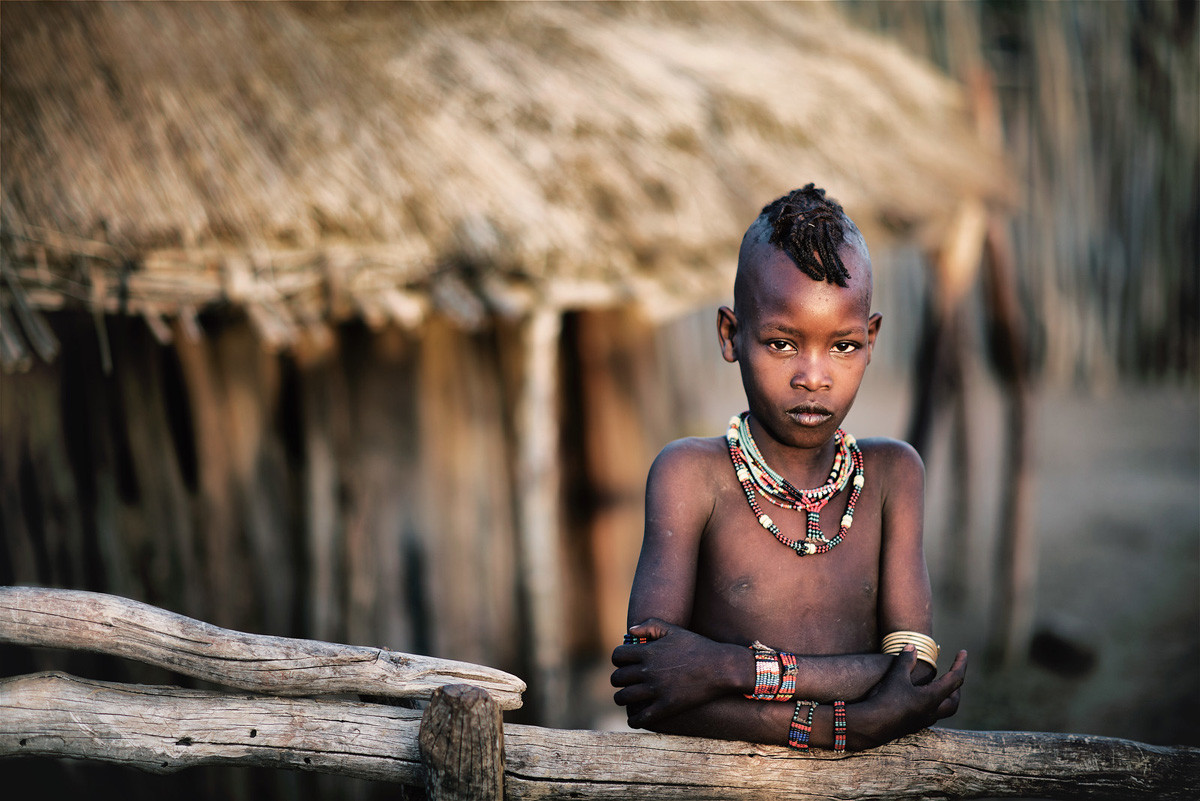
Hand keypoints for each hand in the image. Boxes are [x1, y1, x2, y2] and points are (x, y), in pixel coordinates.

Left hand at [610, 618, 745, 727]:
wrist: (722, 667)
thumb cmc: (698, 646)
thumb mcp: (675, 630)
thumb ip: (651, 626)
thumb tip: (630, 631)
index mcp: (648, 652)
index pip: (617, 656)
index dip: (617, 659)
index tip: (623, 663)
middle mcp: (648, 671)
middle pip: (617, 678)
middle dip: (617, 680)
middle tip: (623, 682)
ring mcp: (657, 690)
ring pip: (624, 698)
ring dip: (621, 698)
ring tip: (626, 698)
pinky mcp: (667, 707)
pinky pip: (641, 718)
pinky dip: (633, 720)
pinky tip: (634, 719)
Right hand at [853, 646, 967, 748]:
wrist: (871, 726)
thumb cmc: (885, 700)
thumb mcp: (896, 676)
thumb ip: (906, 661)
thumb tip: (912, 647)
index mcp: (932, 698)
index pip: (955, 679)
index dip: (960, 664)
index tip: (964, 652)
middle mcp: (931, 712)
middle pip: (953, 701)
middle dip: (956, 687)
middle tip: (953, 674)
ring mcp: (922, 721)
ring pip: (942, 711)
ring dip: (945, 698)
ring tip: (938, 687)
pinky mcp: (912, 726)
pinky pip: (929, 716)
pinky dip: (931, 705)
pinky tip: (920, 699)